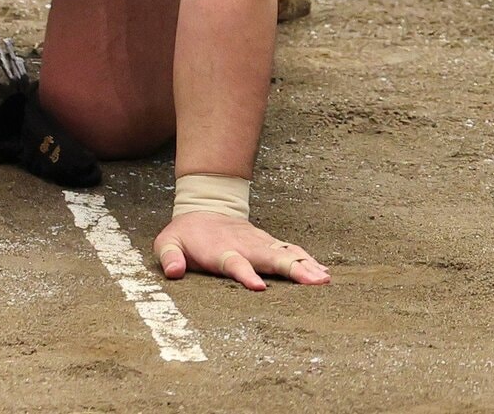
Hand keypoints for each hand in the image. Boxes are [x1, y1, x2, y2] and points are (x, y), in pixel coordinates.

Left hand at [156, 212, 329, 289]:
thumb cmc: (186, 233)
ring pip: (285, 254)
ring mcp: (259, 245)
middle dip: (292, 270)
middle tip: (314, 282)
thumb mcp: (168, 243)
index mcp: (221, 251)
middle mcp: (245, 247)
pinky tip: (324, 273)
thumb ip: (169, 257)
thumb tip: (173, 272)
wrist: (204, 206)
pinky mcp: (268, 245)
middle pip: (270, 259)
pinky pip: (290, 252)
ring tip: (324, 280)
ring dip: (305, 266)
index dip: (246, 274)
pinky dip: (307, 261)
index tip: (259, 287)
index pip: (235, 264)